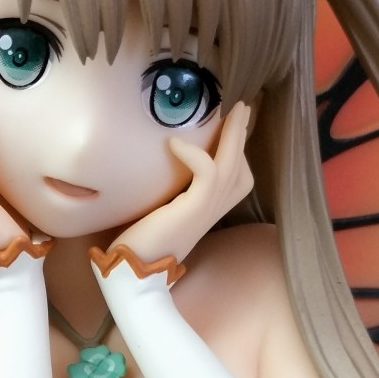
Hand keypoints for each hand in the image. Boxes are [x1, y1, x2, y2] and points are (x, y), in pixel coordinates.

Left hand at [112, 102, 253, 266]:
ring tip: (231, 110)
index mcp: (211, 210)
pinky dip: (194, 153)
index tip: (230, 127)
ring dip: (232, 134)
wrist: (136, 271)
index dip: (237, 151)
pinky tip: (175, 143)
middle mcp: (215, 209)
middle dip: (242, 134)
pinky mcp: (195, 207)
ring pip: (231, 163)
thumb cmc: (142, 243)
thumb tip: (162, 168)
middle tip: (242, 106)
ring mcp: (208, 208)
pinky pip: (207, 170)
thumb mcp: (163, 210)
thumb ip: (172, 193)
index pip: (237, 177)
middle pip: (240, 165)